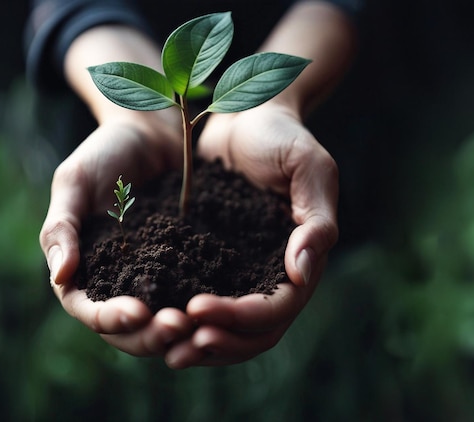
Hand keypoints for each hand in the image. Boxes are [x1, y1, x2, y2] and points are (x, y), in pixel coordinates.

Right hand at [40, 118, 196, 358]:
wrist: (152, 132)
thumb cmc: (105, 152)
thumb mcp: (74, 182)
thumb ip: (62, 227)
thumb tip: (60, 277)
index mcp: (82, 270)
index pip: (88, 309)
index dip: (108, 318)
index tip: (136, 313)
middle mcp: (117, 282)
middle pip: (127, 329)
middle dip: (150, 334)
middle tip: (178, 326)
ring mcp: (153, 277)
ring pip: (160, 322)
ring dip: (178, 331)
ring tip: (200, 325)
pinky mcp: (185, 267)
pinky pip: (192, 295)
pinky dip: (202, 308)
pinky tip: (221, 306)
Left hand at [164, 102, 338, 367]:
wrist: (247, 114)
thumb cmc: (282, 136)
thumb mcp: (309, 167)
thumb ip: (315, 218)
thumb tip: (303, 273)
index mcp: (301, 258)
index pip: (278, 307)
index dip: (242, 317)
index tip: (198, 309)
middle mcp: (273, 274)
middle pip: (255, 332)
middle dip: (219, 342)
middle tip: (178, 346)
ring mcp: (244, 271)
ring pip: (231, 329)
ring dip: (201, 345)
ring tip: (165, 349)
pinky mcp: (215, 262)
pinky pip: (205, 303)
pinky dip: (187, 322)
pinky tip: (158, 322)